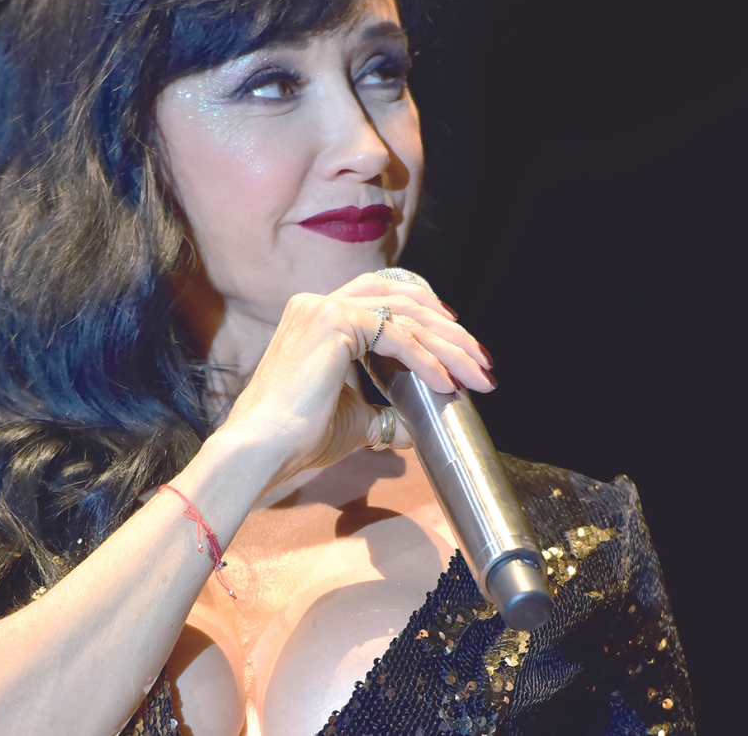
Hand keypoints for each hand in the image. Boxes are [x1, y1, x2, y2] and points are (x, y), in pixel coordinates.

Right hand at [215, 272, 494, 487]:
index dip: (427, 314)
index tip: (460, 341)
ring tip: (478, 374)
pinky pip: (397, 337)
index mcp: (319, 317)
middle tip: (482, 362)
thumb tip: (415, 428)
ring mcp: (324, 308)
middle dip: (450, 332)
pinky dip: (428, 360)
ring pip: (407, 317)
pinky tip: (448, 383)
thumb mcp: (355, 419)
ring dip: (450, 346)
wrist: (265, 448)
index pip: (385, 298)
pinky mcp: (334, 323)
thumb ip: (385, 414)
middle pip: (404, 302)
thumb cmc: (299, 437)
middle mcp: (319, 303)